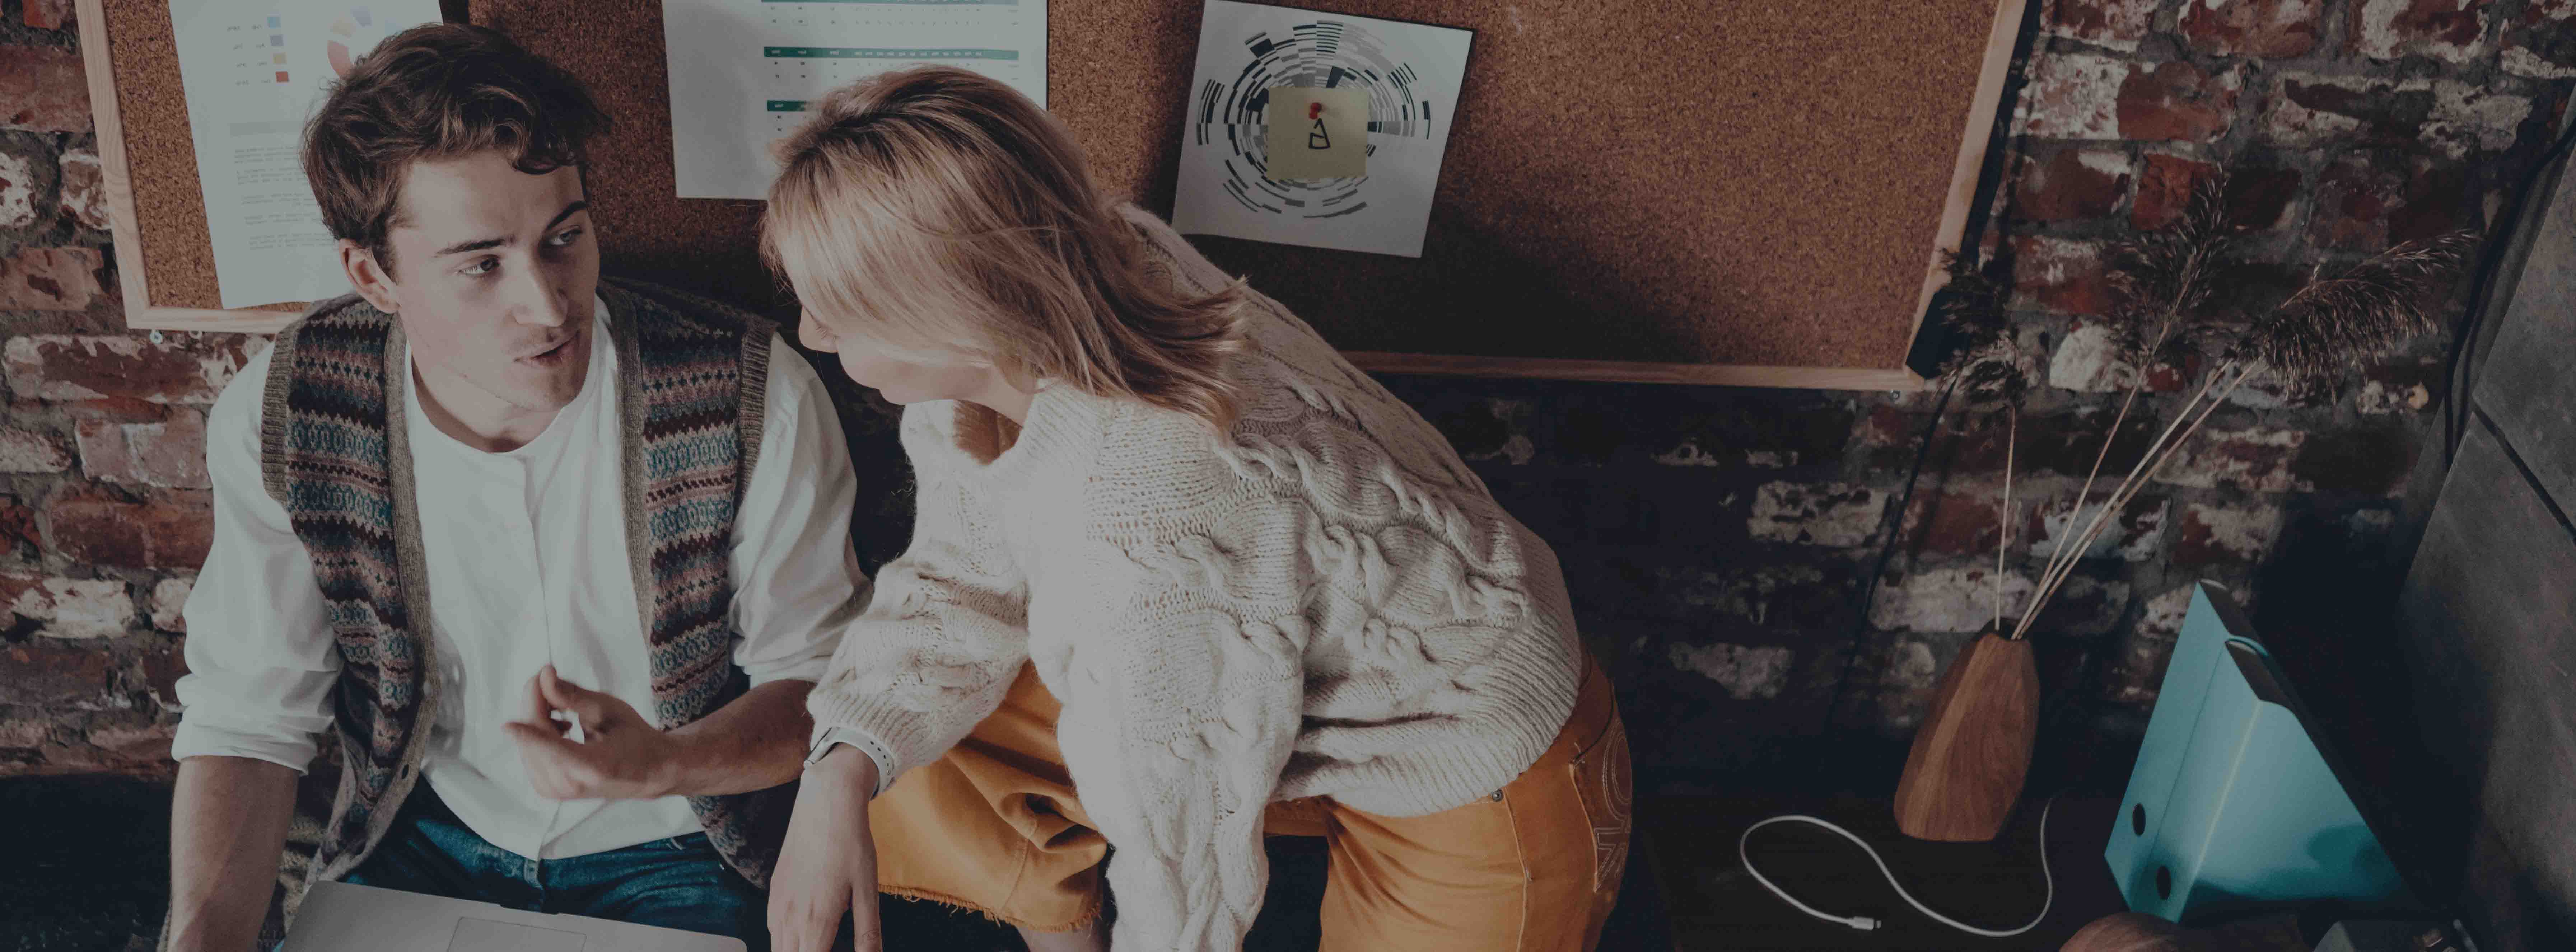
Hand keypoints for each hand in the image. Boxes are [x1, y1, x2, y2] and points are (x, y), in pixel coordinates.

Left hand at [502, 665, 684, 799]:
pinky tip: (561, 729)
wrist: (647, 771)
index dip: (527, 735)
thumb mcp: (609, 709)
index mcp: (591, 767)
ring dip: (537, 719)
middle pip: (533, 740)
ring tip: (565, 713)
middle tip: (551, 680)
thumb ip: (572, 696)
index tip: (507, 725)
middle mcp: (569, 785)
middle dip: (535, 705)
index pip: (551, 750)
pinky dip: (537, 735)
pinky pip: (529, 754)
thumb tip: (542, 677)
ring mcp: (555, 791)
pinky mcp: (546, 790)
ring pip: (527, 745)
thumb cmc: (633, 737)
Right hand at [770, 746, 882, 951]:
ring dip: (797, 951)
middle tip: (831, 945)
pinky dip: (787, 941)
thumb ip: (868, 932)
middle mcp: (789, 917)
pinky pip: (773, 931)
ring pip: (779, 948)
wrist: (825, 804)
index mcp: (816, 921)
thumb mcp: (867, 890)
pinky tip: (806, 934)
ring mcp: (777, 905)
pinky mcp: (773, 892)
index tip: (837, 951)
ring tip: (822, 943)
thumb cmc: (851, 844)